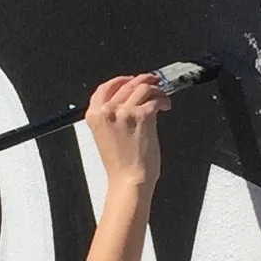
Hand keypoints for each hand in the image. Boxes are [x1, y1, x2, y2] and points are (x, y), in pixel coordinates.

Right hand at [84, 68, 168, 191]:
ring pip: (143, 87)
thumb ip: (111, 117)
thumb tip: (128, 103)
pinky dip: (164, 100)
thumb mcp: (104, 137)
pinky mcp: (143, 115)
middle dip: (142, 80)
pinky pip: (156, 98)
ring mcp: (126, 111)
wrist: (129, 180)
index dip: (120, 81)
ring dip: (156, 89)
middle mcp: (108, 110)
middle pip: (126, 84)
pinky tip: (166, 106)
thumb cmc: (120, 165)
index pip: (104, 88)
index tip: (129, 80)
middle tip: (152, 80)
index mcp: (94, 116)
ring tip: (162, 95)